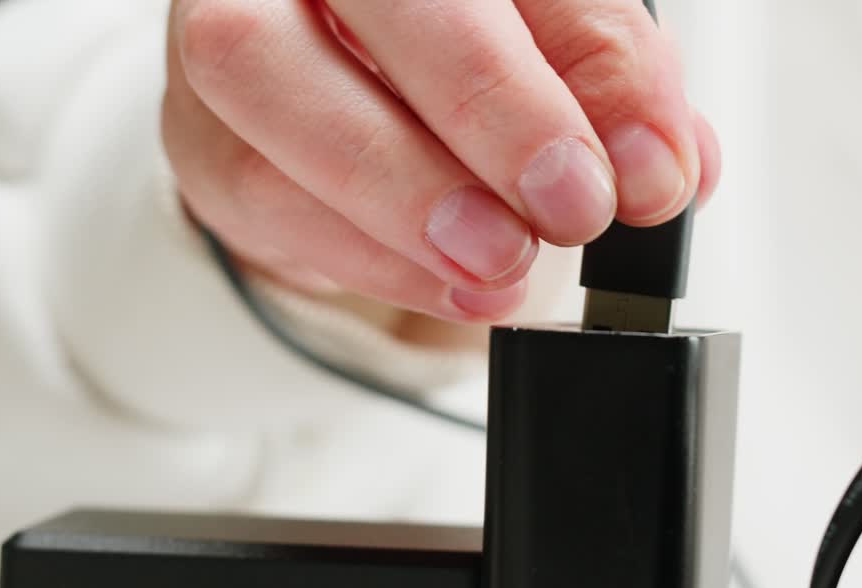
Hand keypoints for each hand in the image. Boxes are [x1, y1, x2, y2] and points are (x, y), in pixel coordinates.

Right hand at [163, 0, 720, 324]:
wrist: (341, 87)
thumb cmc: (452, 46)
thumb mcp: (550, 41)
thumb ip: (606, 78)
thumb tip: (663, 167)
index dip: (586, 54)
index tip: (647, 171)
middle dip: (484, 104)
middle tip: (570, 208)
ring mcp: (224, 25)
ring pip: (265, 79)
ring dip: (405, 195)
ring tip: (504, 263)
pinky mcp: (197, 130)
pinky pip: (254, 189)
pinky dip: (368, 254)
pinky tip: (453, 286)